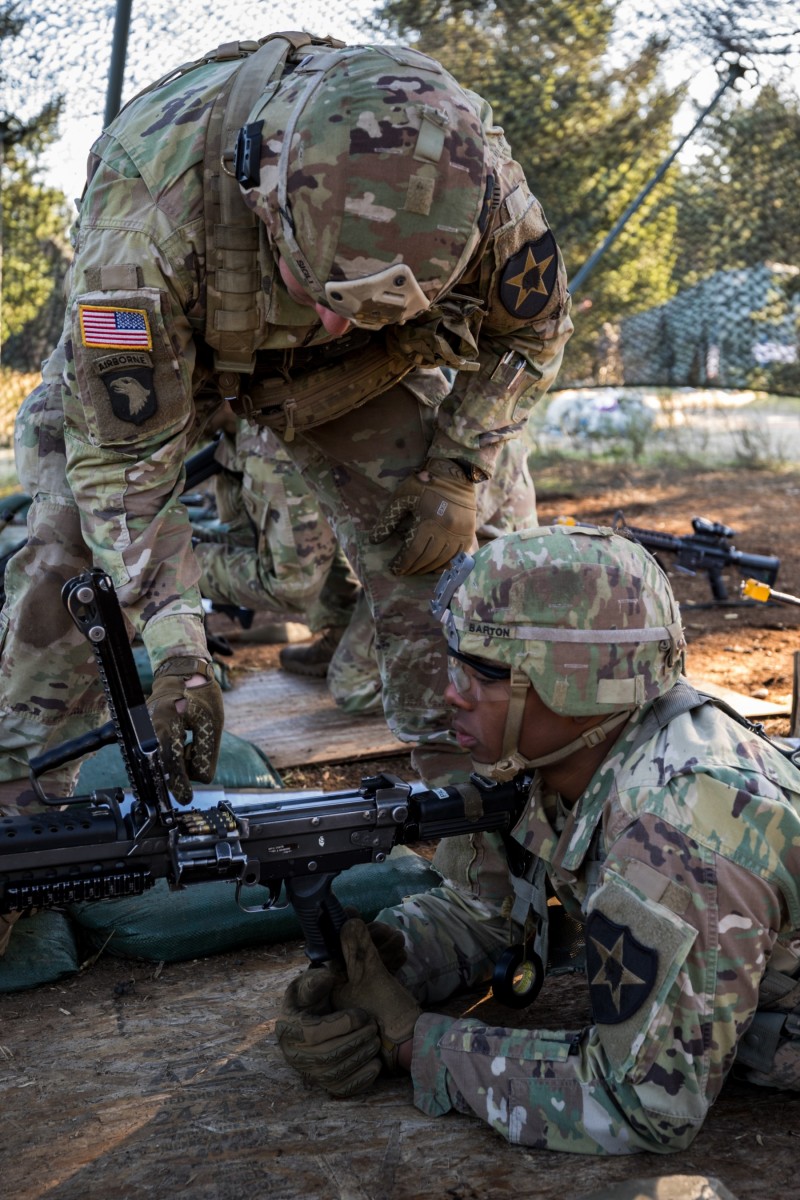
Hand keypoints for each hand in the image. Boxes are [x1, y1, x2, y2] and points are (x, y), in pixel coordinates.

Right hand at [148, 657, 223, 803]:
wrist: (181, 674)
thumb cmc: (200, 697)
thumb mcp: (212, 724)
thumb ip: (206, 754)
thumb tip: (199, 779)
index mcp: (167, 721)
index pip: (172, 762)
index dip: (180, 783)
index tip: (186, 798)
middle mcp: (149, 727)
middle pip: (165, 767)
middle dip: (181, 769)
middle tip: (193, 749)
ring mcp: (143, 731)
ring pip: (162, 763)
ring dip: (177, 761)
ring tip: (187, 739)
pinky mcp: (143, 735)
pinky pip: (158, 756)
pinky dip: (171, 755)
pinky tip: (179, 740)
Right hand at [276, 965, 381, 1096]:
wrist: (309, 1018)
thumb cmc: (311, 999)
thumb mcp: (308, 984)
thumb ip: (315, 980)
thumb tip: (327, 979)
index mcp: (288, 1029)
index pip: (314, 1033)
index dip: (342, 1025)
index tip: (363, 1015)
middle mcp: (294, 1055)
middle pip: (326, 1056)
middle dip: (355, 1042)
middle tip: (374, 1029)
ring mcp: (308, 1072)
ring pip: (335, 1074)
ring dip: (360, 1058)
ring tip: (376, 1042)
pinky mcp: (323, 1084)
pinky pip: (341, 1089)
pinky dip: (360, 1080)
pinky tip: (375, 1066)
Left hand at [333, 918, 420, 1070]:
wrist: (412, 1038)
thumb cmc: (385, 1010)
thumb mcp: (371, 975)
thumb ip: (359, 947)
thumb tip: (349, 920)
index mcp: (335, 983)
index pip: (335, 947)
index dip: (345, 928)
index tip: (354, 912)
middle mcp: (345, 985)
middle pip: (355, 947)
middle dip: (372, 935)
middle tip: (387, 932)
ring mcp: (365, 986)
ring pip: (371, 953)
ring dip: (385, 944)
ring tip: (397, 942)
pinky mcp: (382, 987)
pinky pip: (383, 963)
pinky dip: (392, 957)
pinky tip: (401, 957)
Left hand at [370, 458, 476, 574]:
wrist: (454, 473)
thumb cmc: (423, 484)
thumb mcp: (401, 498)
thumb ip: (388, 520)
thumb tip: (374, 541)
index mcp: (428, 520)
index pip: (413, 551)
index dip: (402, 563)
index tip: (393, 569)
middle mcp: (446, 529)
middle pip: (427, 558)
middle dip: (413, 567)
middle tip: (403, 571)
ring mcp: (460, 532)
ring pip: (442, 559)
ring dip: (427, 568)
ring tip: (416, 569)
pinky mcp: (468, 533)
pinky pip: (457, 556)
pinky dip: (444, 564)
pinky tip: (434, 566)